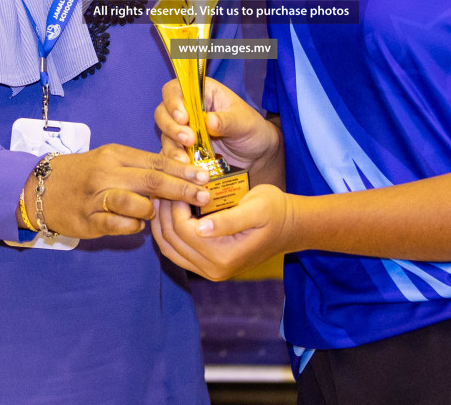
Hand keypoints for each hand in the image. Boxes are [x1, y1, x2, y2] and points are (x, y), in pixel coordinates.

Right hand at [30, 144, 210, 239]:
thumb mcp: (111, 160)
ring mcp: (95, 197)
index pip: (156, 160)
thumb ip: (141, 166)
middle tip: (204, 195)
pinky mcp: (86, 220)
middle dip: (181, 188)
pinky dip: (132, 227)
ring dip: (152, 210)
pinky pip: (117, 225)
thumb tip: (179, 173)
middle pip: (151, 180)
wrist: (40, 188)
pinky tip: (136, 226)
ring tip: (156, 213)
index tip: (205, 176)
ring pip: (133, 202)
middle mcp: (106, 172)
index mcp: (116, 154)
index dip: (183, 169)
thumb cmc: (85, 173)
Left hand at [150, 184, 293, 280]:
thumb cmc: (275, 210)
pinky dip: (168, 232)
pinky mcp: (207, 266)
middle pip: (172, 240)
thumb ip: (228, 220)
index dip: (174, 204)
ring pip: (169, 248)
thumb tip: (200, 229)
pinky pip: (177, 252)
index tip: (175, 180)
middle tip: (162, 185)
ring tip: (161, 196)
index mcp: (224, 256)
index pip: (183, 230)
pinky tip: (168, 211)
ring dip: (161, 222)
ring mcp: (209, 271)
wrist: (289, 227)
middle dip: (163, 211)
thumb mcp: (256, 209)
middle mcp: (213, 270)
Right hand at [154, 77, 279, 172]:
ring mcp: (182, 131)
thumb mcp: (244, 123)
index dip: (174, 102)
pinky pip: (169, 155)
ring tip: (184, 160)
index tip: (183, 118)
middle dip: (171, 126)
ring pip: (164, 135)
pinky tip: (182, 169)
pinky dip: (173, 162)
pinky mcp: (182, 151)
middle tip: (187, 140)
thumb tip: (209, 121)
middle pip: (163, 112)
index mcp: (201, 93)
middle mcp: (187, 110)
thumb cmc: (251, 130)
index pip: (175, 89)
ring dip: (171, 146)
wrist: (256, 156)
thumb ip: (227, 121)